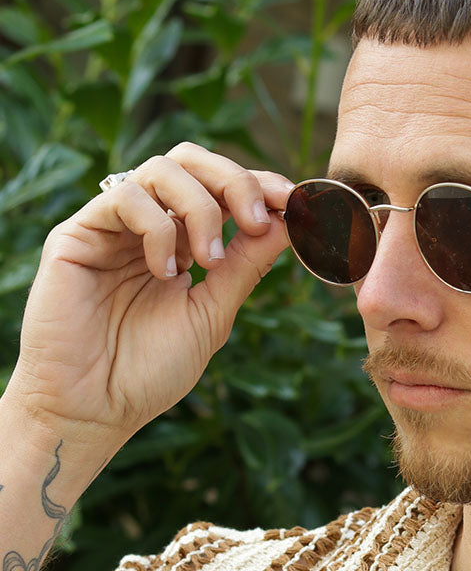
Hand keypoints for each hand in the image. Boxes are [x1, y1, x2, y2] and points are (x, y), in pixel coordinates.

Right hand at [5, 143, 292, 455]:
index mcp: (181, 243)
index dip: (258, 185)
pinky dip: (158, 226)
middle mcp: (146, 226)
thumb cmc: (149, 372)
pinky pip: (124, 196)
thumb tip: (285, 220)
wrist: (95, 409)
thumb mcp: (211, 314)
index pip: (219, 190)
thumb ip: (245, 267)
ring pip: (162, 168)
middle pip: (191, 161)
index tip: (293, 202)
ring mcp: (112, 227)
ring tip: (209, 260)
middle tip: (255, 220)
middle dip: (234, 181)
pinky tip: (165, 272)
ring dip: (200, 207)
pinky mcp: (78, 233)